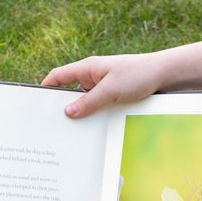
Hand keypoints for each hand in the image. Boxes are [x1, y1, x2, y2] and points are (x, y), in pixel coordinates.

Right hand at [40, 52, 174, 117]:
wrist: (165, 75)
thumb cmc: (138, 75)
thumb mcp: (111, 90)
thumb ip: (88, 101)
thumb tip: (67, 112)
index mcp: (88, 68)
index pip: (58, 76)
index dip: (45, 88)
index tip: (36, 103)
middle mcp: (93, 77)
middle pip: (69, 92)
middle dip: (61, 107)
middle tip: (52, 125)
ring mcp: (103, 87)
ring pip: (84, 102)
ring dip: (80, 114)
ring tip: (71, 132)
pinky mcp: (113, 96)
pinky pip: (97, 107)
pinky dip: (93, 116)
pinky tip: (91, 130)